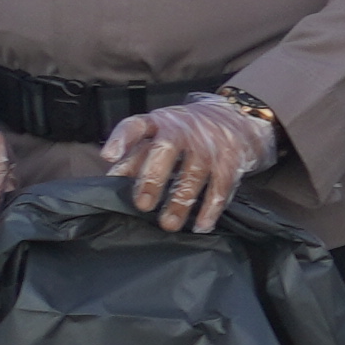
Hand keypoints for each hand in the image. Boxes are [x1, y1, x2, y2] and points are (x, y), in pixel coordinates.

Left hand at [103, 95, 278, 231]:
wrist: (236, 118)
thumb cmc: (187, 132)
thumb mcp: (160, 136)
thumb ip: (135, 155)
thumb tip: (112, 178)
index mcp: (159, 123)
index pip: (136, 126)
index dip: (121, 140)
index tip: (108, 156)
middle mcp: (183, 131)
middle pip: (164, 151)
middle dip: (153, 179)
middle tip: (143, 204)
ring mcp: (209, 145)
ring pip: (192, 174)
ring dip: (180, 202)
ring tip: (168, 224)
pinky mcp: (230, 161)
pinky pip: (220, 187)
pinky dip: (210, 209)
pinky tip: (201, 226)